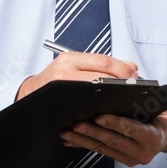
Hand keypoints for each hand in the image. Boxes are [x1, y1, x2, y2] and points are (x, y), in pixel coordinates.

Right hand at [16, 52, 137, 100]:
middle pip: (102, 77)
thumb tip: (132, 67)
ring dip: (116, 95)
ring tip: (127, 98)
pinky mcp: (62, 106)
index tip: (135, 75)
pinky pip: (87, 107)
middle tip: (136, 89)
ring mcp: (62, 89)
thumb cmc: (55, 79)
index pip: (103, 61)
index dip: (123, 69)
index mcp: (69, 59)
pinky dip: (102, 107)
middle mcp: (64, 72)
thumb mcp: (74, 65)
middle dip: (123, 82)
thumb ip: (101, 64)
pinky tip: (112, 108)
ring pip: (96, 91)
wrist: (30, 93)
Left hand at [60, 108, 166, 166]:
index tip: (98, 117)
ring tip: (67, 133)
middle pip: (113, 141)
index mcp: (154, 136)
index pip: (132, 129)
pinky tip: (71, 140)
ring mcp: (132, 159)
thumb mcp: (157, 106)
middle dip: (92, 133)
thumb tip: (122, 83)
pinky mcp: (122, 161)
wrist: (166, 133)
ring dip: (83, 141)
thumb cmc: (159, 114)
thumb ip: (141, 99)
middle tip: (76, 125)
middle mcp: (143, 152)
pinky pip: (101, 152)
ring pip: (104, 148)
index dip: (115, 123)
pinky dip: (85, 145)